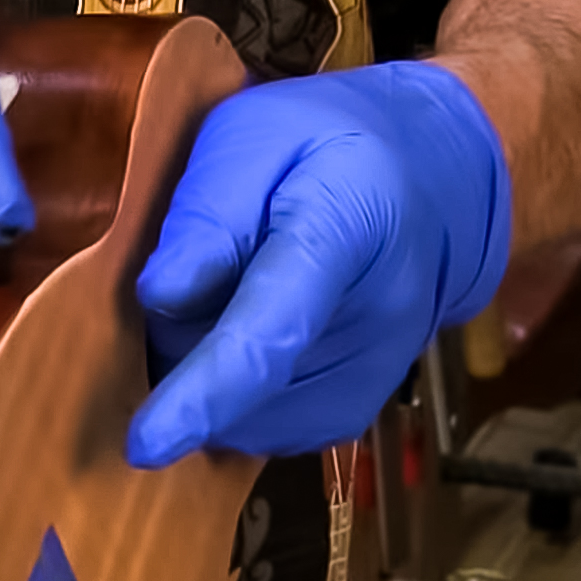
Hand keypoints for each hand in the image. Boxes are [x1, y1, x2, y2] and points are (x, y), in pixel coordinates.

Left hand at [124, 62, 511, 467]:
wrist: (435, 183)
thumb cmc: (329, 145)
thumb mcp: (256, 134)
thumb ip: (209, 213)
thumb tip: (161, 297)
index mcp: (345, 233)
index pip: (270, 328)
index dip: (205, 391)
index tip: (145, 446)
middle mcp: (375, 320)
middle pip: (238, 381)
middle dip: (184, 344)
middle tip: (203, 270)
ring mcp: (374, 376)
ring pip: (244, 417)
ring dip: (208, 376)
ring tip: (232, 297)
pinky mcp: (357, 411)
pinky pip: (264, 430)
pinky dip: (234, 399)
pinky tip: (247, 340)